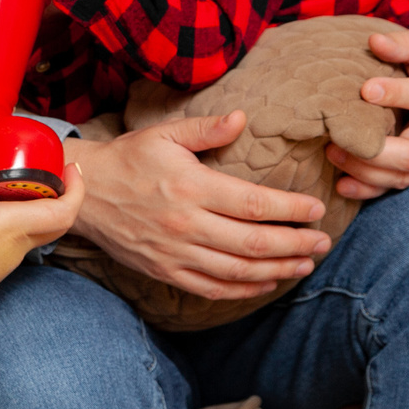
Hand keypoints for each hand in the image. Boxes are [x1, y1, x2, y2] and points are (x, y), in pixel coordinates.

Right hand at [0, 149, 82, 293]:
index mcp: (11, 224)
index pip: (64, 211)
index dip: (76, 188)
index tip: (70, 168)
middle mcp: (18, 242)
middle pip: (58, 221)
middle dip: (62, 195)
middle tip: (52, 173)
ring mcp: (10, 257)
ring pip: (39, 230)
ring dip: (39, 207)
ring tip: (21, 184)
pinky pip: (21, 239)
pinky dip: (20, 220)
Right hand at [69, 114, 329, 299]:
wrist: (85, 194)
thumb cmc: (129, 159)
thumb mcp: (164, 133)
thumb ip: (206, 129)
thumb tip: (242, 118)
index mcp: (192, 188)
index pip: (254, 204)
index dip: (291, 209)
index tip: (316, 209)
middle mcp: (187, 225)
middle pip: (255, 242)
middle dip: (296, 244)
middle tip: (324, 242)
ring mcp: (176, 254)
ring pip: (239, 271)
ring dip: (278, 270)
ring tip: (305, 264)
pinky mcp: (167, 272)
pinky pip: (213, 288)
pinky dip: (245, 290)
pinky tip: (267, 283)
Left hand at [326, 28, 408, 199]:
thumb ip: (406, 44)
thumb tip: (373, 41)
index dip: (396, 94)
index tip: (366, 89)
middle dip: (375, 151)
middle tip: (338, 137)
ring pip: (402, 175)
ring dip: (364, 172)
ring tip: (333, 153)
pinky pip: (396, 187)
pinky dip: (369, 191)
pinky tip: (343, 186)